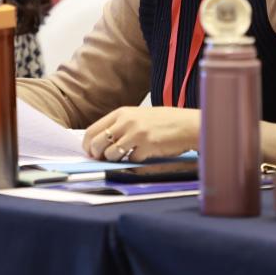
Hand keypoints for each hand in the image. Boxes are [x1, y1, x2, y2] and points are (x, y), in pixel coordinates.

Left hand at [83, 106, 199, 161]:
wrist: (187, 125)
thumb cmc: (164, 121)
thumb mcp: (138, 116)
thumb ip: (120, 125)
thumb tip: (101, 142)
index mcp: (122, 113)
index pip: (93, 129)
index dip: (88, 143)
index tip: (89, 152)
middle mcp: (126, 122)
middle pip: (97, 143)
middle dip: (96, 155)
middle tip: (101, 159)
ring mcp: (136, 134)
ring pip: (111, 154)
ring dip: (115, 159)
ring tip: (125, 156)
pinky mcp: (146, 147)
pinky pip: (131, 160)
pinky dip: (134, 161)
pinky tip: (144, 155)